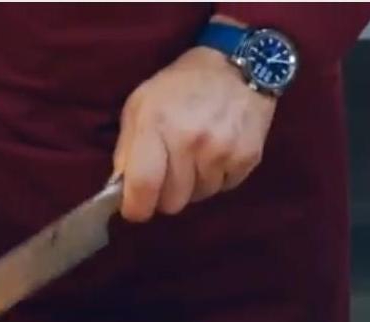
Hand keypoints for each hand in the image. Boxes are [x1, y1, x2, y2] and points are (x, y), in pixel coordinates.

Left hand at [113, 46, 276, 220]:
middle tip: (167, 174)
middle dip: (165, 195)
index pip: (143, 186)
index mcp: (157, 126)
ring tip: (194, 156)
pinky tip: (215, 153)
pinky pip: (224, 188)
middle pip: (172, 202)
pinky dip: (216, 178)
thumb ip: (126, 150)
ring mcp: (222, 151)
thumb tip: (121, 190)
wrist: (236, 64)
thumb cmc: (178, 87)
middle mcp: (190, 140)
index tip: (135, 210)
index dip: (136, 208)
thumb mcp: (140, 106)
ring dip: (192, 185)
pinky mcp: (247, 158)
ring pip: (198, 197)